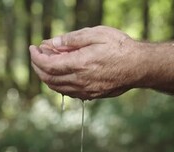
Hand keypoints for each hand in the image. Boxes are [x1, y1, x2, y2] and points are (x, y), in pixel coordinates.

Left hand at [29, 26, 147, 99]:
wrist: (140, 66)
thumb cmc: (120, 47)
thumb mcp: (97, 34)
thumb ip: (73, 40)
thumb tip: (53, 43)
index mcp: (80, 64)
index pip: (48, 65)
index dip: (36, 57)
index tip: (33, 48)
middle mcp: (80, 81)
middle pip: (49, 78)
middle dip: (37, 67)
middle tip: (36, 55)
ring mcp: (86, 91)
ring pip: (57, 88)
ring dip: (46, 77)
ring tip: (45, 63)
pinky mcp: (92, 95)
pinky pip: (68, 93)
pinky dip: (58, 84)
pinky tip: (60, 74)